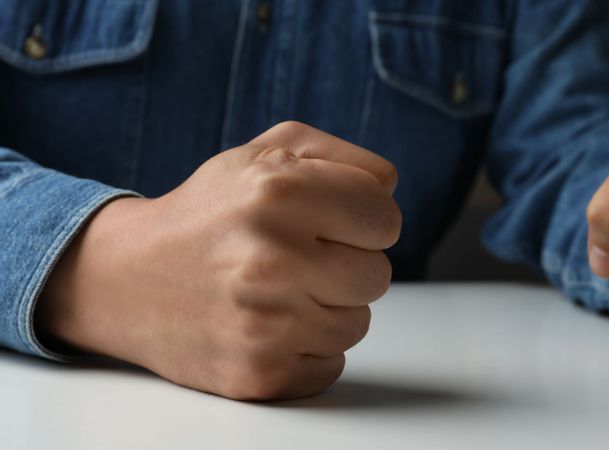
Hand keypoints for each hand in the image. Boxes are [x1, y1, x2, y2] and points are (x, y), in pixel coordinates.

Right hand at [35, 121, 401, 399]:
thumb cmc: (210, 212)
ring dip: (327, 308)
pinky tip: (268, 324)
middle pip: (378, 275)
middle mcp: (272, 258)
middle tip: (297, 258)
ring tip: (277, 291)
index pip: (385, 218)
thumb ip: (342, 158)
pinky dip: (308, 348)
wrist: (126, 279)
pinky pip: (333, 365)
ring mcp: (266, 323)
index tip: (331, 223)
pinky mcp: (259, 374)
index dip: (363, 220)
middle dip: (345, 265)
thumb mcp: (266, 152)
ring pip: (358, 324)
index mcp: (279, 191)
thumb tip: (389, 190)